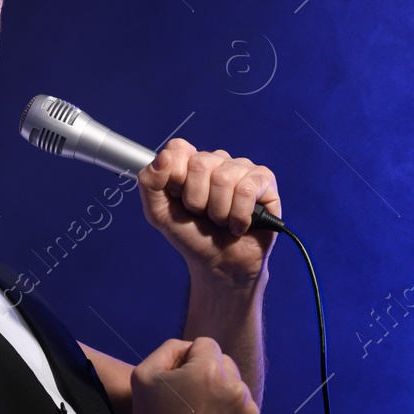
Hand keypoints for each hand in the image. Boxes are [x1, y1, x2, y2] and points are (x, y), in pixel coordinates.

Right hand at [124, 337, 267, 413]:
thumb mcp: (144, 373)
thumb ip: (171, 349)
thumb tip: (193, 348)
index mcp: (209, 370)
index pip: (206, 346)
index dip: (189, 361)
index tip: (178, 383)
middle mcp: (235, 389)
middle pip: (227, 365)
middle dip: (210, 376)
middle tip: (189, 403)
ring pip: (238, 391)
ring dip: (223, 399)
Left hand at [137, 139, 280, 289]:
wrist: (220, 264)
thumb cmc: (192, 236)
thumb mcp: (159, 213)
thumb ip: (149, 183)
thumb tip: (164, 157)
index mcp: (189, 163)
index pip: (178, 149)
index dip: (175, 178)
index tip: (179, 200)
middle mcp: (216, 160)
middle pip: (200, 164)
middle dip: (196, 201)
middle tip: (203, 215)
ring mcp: (241, 168)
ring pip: (224, 178)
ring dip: (219, 212)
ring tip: (222, 221)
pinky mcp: (264, 181)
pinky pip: (247, 189)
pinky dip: (239, 216)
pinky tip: (240, 225)